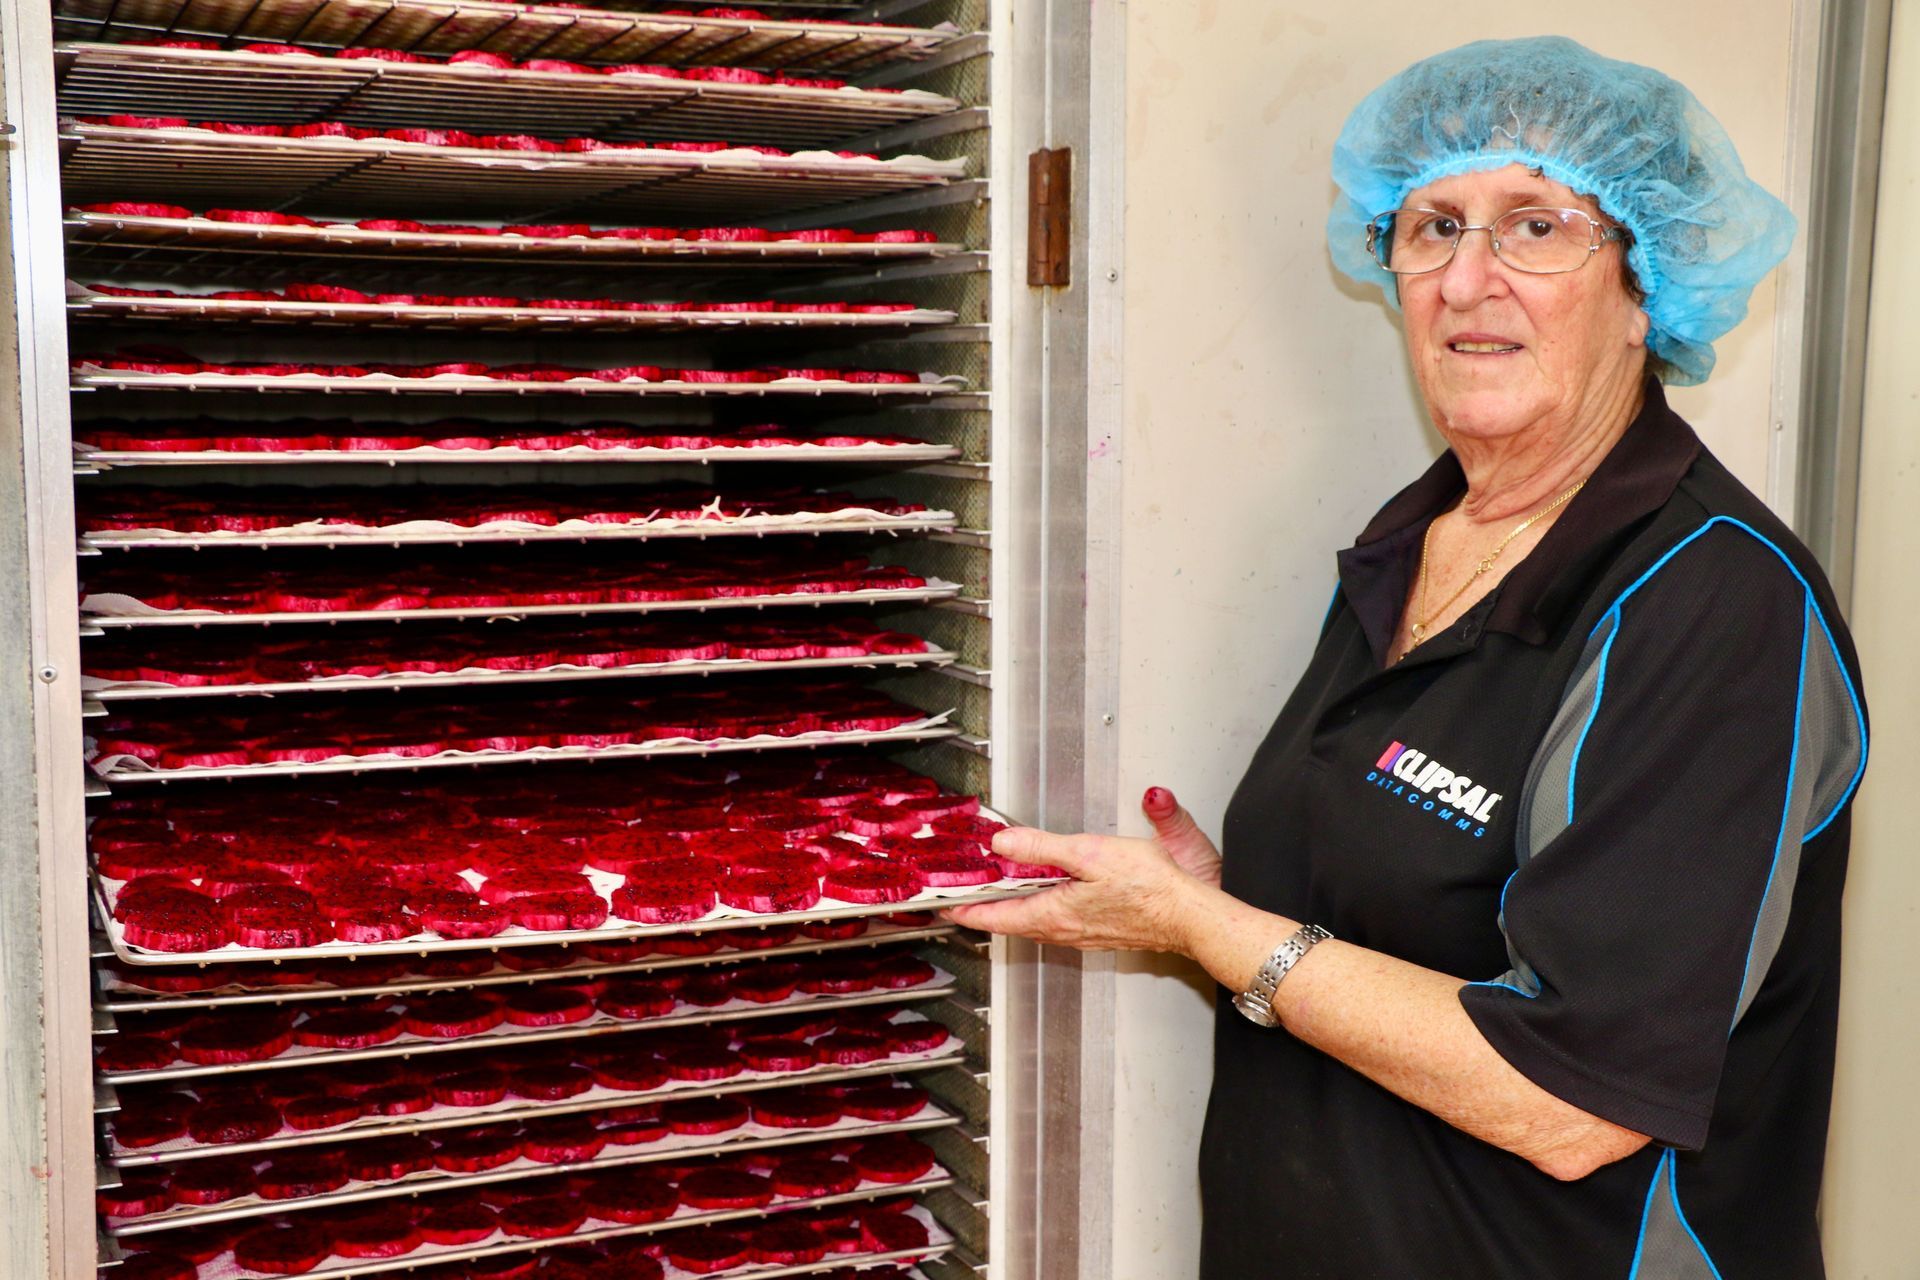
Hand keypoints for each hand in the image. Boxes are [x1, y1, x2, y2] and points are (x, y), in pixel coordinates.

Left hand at [943, 788, 1224, 955]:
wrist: (1190, 916)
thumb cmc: (1150, 889)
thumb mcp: (1088, 855)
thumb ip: (1041, 848)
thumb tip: (1003, 843)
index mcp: (1054, 914)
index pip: (995, 916)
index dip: (965, 909)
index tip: (943, 905)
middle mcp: (1064, 930)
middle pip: (1011, 922)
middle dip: (985, 908)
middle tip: (964, 896)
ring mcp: (1083, 934)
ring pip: (1035, 923)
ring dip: (1013, 909)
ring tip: (1000, 893)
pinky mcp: (1102, 931)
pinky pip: (1057, 922)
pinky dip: (1041, 908)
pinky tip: (1049, 896)